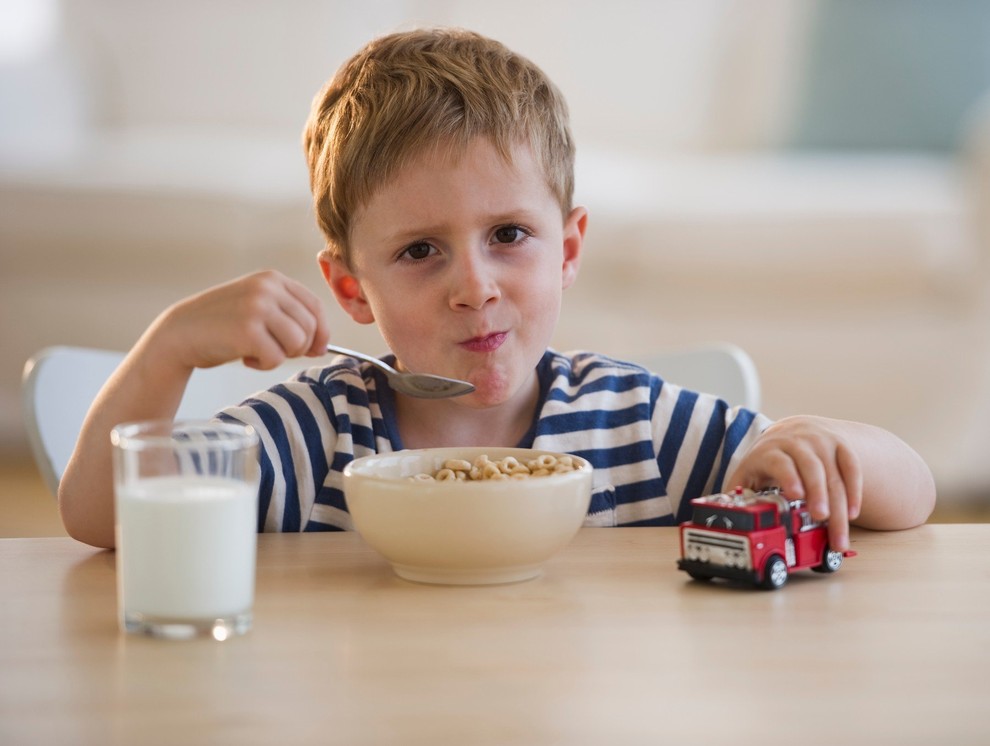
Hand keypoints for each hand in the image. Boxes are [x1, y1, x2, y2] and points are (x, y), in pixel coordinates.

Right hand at [152, 270, 330, 371]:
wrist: (179, 333)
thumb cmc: (222, 326)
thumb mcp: (257, 307)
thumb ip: (289, 318)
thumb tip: (322, 346)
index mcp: (273, 279)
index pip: (315, 306)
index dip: (321, 332)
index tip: (315, 349)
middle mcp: (267, 288)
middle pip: (310, 328)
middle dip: (298, 348)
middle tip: (272, 350)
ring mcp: (257, 307)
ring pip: (298, 343)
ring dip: (281, 356)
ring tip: (257, 351)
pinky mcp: (248, 330)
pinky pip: (277, 359)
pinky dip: (264, 365)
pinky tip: (244, 357)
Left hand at [726, 416, 863, 551]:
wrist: (794, 431)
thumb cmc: (768, 460)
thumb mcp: (749, 472)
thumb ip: (739, 493)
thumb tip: (727, 519)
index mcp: (770, 450)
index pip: (780, 461)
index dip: (788, 476)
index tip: (795, 495)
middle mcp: (798, 442)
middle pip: (811, 469)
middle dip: (818, 494)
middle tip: (822, 519)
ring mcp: (822, 442)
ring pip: (834, 473)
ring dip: (840, 505)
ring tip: (838, 534)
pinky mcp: (841, 446)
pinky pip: (852, 467)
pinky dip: (855, 491)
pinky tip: (854, 513)